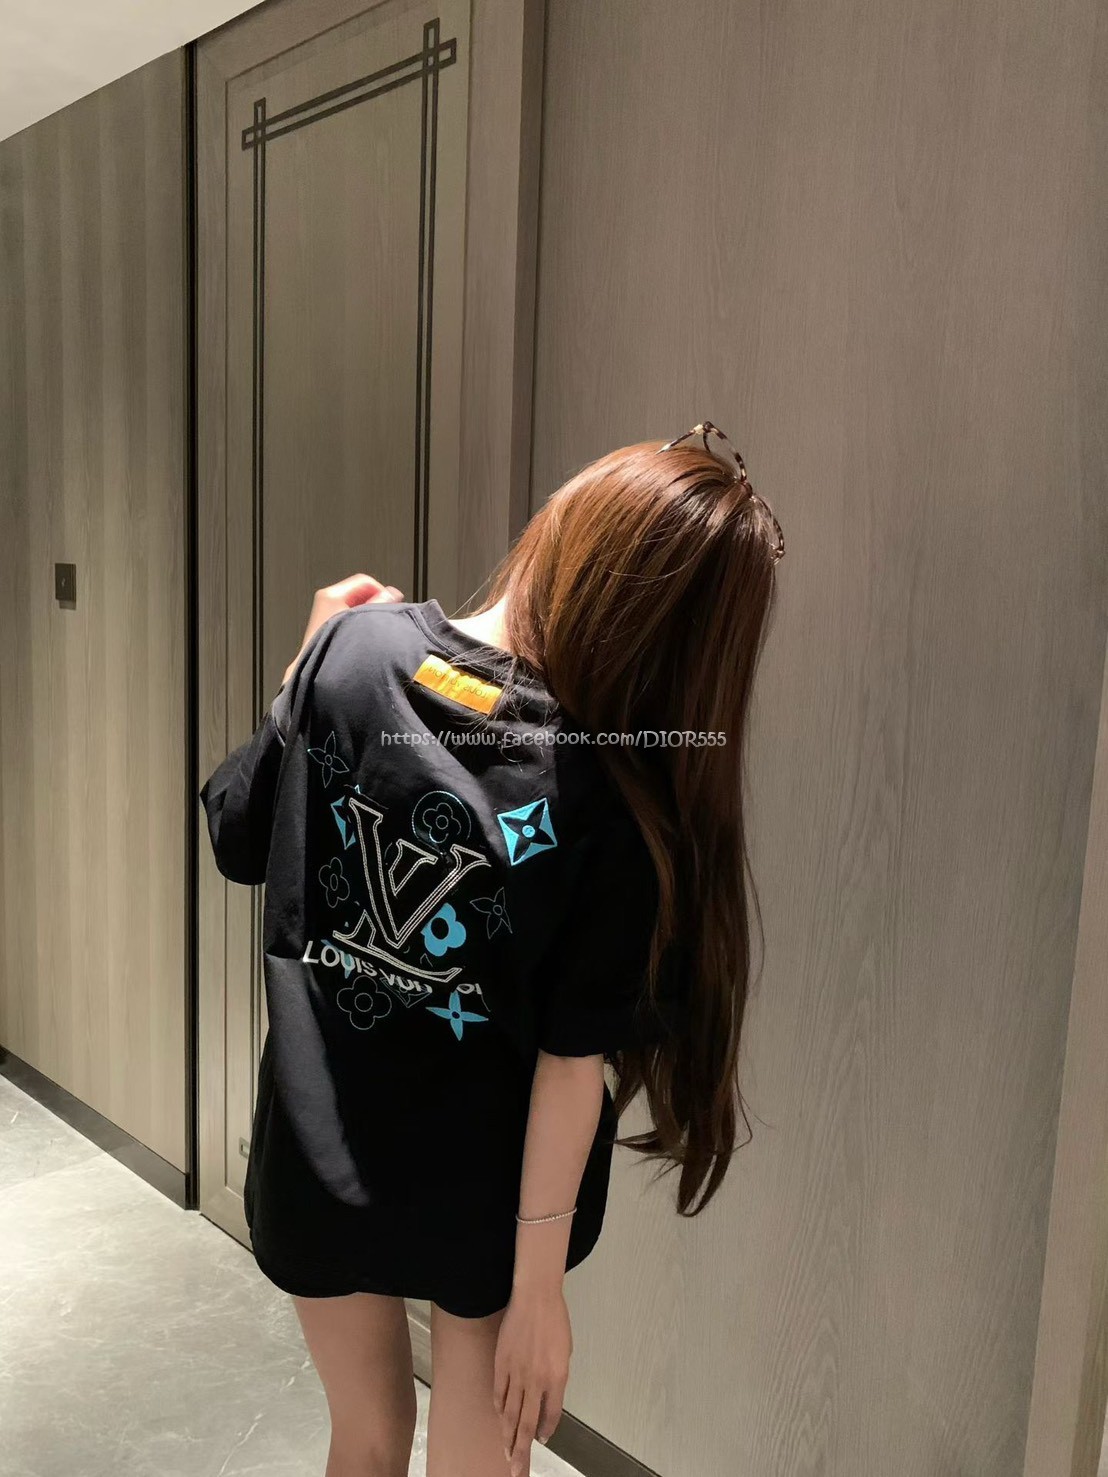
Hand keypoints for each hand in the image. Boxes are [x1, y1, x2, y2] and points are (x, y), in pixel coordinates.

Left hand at [282, 574, 401, 685]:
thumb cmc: (334, 648)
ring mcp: (325, 611)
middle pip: (359, 592)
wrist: (317, 671)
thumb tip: (392, 594)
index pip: (365, 582)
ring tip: (375, 627)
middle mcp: (326, 600)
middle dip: (375, 602)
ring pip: (355, 603)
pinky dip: (358, 619)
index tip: (391, 605)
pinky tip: (364, 633)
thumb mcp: (362, 621)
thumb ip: (379, 605)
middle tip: (385, 616)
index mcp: (332, 595)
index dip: (381, 592)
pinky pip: (348, 613)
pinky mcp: (326, 622)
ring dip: (367, 612)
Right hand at [493, 1286, 571, 1474]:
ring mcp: (516, 1373)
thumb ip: (557, 1379)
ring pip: (509, 1413)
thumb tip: (547, 1400)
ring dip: (508, 1436)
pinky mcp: (501, 1363)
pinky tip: (500, 1419)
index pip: (550, 1415)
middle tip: (517, 1470)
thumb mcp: (565, 1353)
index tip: (541, 1440)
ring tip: (507, 1454)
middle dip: (522, 1450)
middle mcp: (536, 1380)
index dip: (545, 1430)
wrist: (536, 1297)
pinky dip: (499, 1409)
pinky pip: (499, 1393)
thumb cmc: (556, 1321)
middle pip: (526, 1423)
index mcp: (557, 1378)